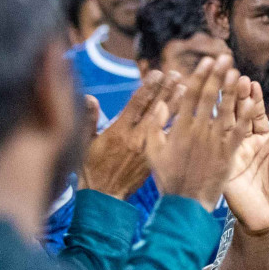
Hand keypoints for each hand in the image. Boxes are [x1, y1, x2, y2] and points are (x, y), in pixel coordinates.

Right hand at [78, 79, 177, 199]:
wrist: (104, 196)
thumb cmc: (90, 168)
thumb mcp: (83, 143)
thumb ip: (88, 119)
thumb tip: (89, 98)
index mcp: (119, 132)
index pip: (137, 104)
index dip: (148, 87)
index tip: (158, 73)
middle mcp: (136, 138)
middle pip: (155, 109)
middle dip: (166, 90)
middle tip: (177, 74)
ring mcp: (147, 149)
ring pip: (164, 122)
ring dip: (174, 104)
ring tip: (185, 88)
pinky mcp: (154, 158)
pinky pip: (167, 138)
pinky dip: (176, 123)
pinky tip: (186, 113)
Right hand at [148, 56, 246, 211]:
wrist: (185, 205)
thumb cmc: (168, 179)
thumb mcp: (152, 151)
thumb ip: (156, 126)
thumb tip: (161, 103)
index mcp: (180, 129)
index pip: (191, 96)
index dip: (200, 77)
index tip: (206, 61)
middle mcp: (198, 132)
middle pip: (209, 98)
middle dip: (217, 76)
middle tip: (225, 57)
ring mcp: (215, 142)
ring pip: (225, 111)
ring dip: (232, 90)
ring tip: (238, 72)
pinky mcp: (228, 154)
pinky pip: (239, 131)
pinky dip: (246, 116)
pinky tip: (253, 101)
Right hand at [222, 74, 268, 234]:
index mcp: (264, 140)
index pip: (256, 115)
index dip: (254, 99)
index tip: (252, 82)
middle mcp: (245, 143)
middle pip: (239, 114)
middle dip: (235, 96)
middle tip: (232, 77)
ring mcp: (232, 153)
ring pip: (226, 125)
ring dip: (223, 106)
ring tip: (219, 88)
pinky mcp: (223, 165)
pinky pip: (218, 145)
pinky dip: (213, 129)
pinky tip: (208, 113)